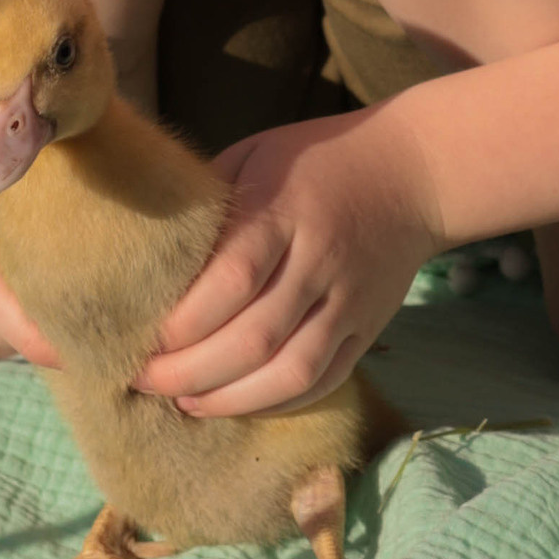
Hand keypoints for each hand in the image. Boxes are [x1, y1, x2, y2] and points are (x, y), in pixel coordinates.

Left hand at [140, 107, 437, 420]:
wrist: (416, 171)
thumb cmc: (318, 161)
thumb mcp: (256, 156)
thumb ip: (209, 206)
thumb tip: (144, 257)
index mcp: (286, 211)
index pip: (232, 279)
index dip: (183, 322)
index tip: (142, 338)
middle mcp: (320, 260)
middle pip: (254, 337)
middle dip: (190, 371)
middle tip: (144, 380)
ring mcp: (350, 300)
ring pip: (291, 370)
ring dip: (230, 399)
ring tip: (185, 403)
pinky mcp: (369, 328)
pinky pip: (324, 380)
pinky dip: (276, 403)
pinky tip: (236, 403)